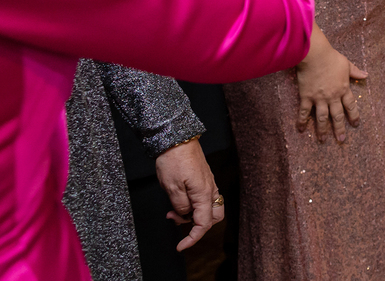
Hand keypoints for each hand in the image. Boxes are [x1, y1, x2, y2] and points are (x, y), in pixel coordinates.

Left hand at [155, 137, 221, 251]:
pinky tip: (178, 201)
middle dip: (196, 227)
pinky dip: (193, 206)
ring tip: (172, 211)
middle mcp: (211, 190)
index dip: (192, 239)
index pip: (203, 224)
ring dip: (193, 216)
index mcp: (204, 194)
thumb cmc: (174, 160)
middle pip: (213, 218)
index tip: (180, 246)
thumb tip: (183, 214)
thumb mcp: (171, 187)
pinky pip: (204, 198)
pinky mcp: (203, 179)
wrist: (178, 138)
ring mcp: (209, 184)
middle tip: (176, 222)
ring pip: (209, 208)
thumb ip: (180, 206)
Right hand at [295, 29, 366, 143]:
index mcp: (343, 89)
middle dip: (339, 128)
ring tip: (323, 140)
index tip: (356, 125)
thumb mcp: (346, 64)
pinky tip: (301, 129)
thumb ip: (355, 72)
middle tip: (341, 139)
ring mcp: (319, 98)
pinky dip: (302, 121)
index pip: (351, 105)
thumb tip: (366, 75)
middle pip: (337, 115)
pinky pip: (304, 112)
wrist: (315, 55)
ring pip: (322, 117)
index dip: (354, 116)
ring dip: (323, 130)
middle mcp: (333, 96)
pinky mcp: (307, 97)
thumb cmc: (331, 57)